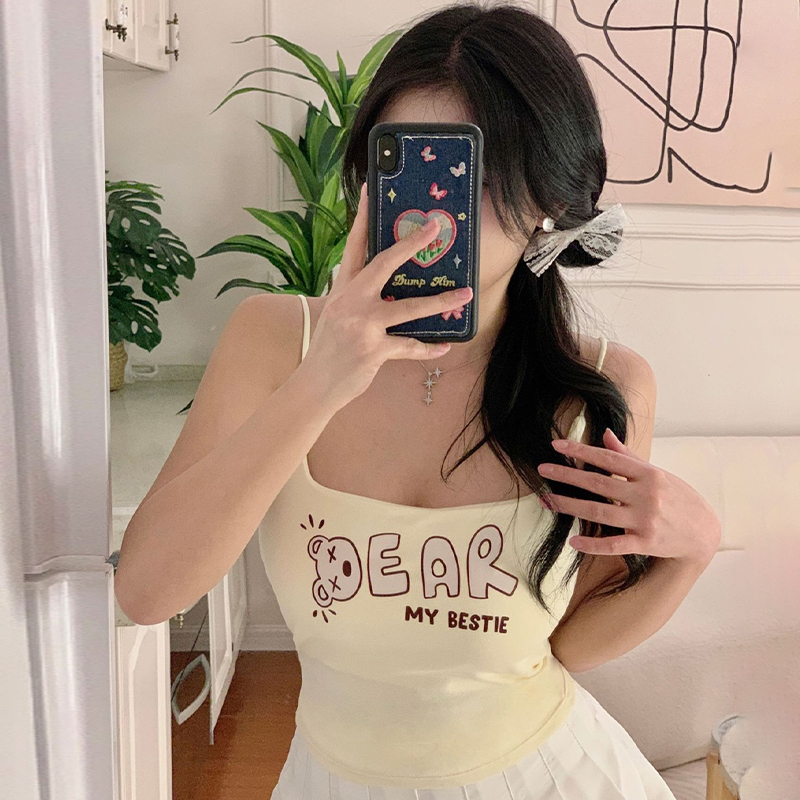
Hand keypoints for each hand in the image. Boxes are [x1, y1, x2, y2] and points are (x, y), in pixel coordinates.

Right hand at [298, 183, 472, 410]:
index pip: (354, 245)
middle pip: (383, 264)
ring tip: (465, 294)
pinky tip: (445, 345)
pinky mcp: (373, 350)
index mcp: (343, 289)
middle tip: (434, 228)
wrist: (315, 384)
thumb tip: (392, 286)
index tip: (372, 190)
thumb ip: (361, 297)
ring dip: (440, 301)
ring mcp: (362, 326)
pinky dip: (429, 347)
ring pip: (409, 308)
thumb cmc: (330, 348)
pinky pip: (410, 347)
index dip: (363, 217)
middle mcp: (351, 302)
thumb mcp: (339, 314)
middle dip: (410, 244)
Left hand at [536, 428, 720, 564]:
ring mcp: (645, 520)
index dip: (581, 451)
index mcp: (648, 474)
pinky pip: (614, 544)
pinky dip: (592, 545)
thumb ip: (628, 456)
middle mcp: (646, 495)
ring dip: (569, 506)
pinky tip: (572, 541)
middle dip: (567, 475)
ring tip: (547, 501)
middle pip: (598, 483)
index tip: (557, 445)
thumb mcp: (657, 473)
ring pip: (599, 512)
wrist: (705, 532)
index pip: (608, 458)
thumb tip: (606, 433)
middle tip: (542, 470)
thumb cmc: (678, 498)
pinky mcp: (645, 543)